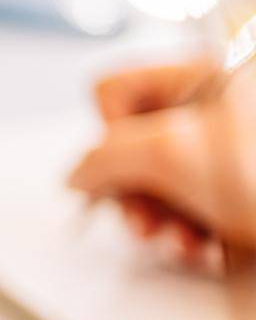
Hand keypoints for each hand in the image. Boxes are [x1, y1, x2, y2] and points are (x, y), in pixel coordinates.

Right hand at [67, 56, 255, 264]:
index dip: (110, 137)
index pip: (117, 90)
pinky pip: (202, 208)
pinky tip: (214, 250)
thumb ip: (105, 156)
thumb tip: (80, 172)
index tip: (128, 169)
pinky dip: (200, 235)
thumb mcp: (175, 153)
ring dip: (167, 222)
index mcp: (211, 69)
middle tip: (147, 223)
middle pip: (139, 142)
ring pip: (168, 182)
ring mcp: (242, 149)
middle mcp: (226, 104)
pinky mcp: (253, 192)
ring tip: (189, 244)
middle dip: (137, 192)